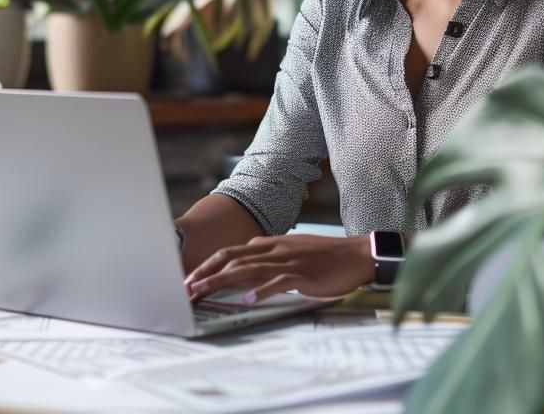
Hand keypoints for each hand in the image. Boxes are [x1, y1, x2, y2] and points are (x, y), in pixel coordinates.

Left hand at [184, 234, 375, 303]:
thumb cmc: (326, 257)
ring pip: (248, 269)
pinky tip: (248, 299)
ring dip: (222, 281)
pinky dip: (261, 290)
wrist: (357, 255)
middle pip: (232, 259)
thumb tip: (248, 259)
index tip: (191, 278)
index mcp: (271, 244)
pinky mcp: (303, 275)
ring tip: (203, 292)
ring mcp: (288, 261)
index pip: (232, 252)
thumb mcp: (292, 251)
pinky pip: (278, 281)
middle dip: (206, 273)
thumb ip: (269, 255)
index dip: (208, 264)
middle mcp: (275, 250)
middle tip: (186, 287)